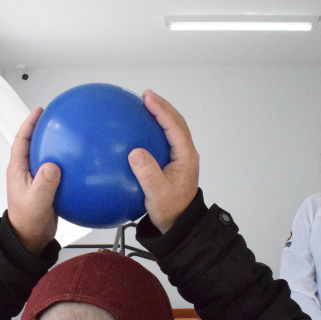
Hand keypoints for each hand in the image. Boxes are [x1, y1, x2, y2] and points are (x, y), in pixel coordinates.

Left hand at [6, 107, 60, 253]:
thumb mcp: (37, 202)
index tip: (40, 110)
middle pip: (34, 143)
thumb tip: (53, 165)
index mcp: (18, 170)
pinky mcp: (47, 188)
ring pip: (46, 156)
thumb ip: (44, 184)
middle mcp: (26, 171)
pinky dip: (68, 164)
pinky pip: (57, 170)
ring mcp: (37, 179)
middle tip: (58, 117)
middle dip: (44, 129)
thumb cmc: (28, 221)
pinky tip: (82, 164)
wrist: (30, 239)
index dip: (30, 124)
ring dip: (56, 145)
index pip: (22, 140)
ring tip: (72, 135)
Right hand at [128, 90, 199, 232]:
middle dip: (162, 106)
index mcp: (185, 156)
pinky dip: (154, 129)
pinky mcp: (173, 162)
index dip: (162, 110)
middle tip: (145, 95)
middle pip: (176, 122)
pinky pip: (164, 139)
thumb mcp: (157, 194)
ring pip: (172, 129)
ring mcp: (180, 157)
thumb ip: (147, 173)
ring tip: (144, 105)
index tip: (148, 98)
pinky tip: (137, 130)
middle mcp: (185, 153)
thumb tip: (135, 152)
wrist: (179, 224)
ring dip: (160, 115)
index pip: (175, 126)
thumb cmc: (170, 209)